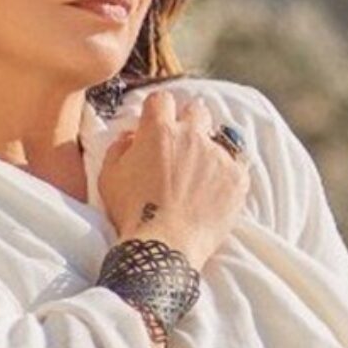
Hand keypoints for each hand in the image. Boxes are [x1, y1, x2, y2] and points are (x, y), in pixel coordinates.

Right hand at [98, 89, 250, 270]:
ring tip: (202, 172)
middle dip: (190, 122)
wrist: (164, 248)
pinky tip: (216, 188)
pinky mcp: (237, 178)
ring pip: (220, 137)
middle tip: (183, 145)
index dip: (159, 110)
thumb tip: (131, 136)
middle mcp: (192, 135)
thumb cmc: (132, 213)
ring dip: (210, 148)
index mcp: (159, 130)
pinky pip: (238, 163)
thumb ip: (119, 147)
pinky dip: (228, 172)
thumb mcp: (109, 177)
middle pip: (197, 111)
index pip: (162, 99)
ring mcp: (217, 156)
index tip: (159, 123)